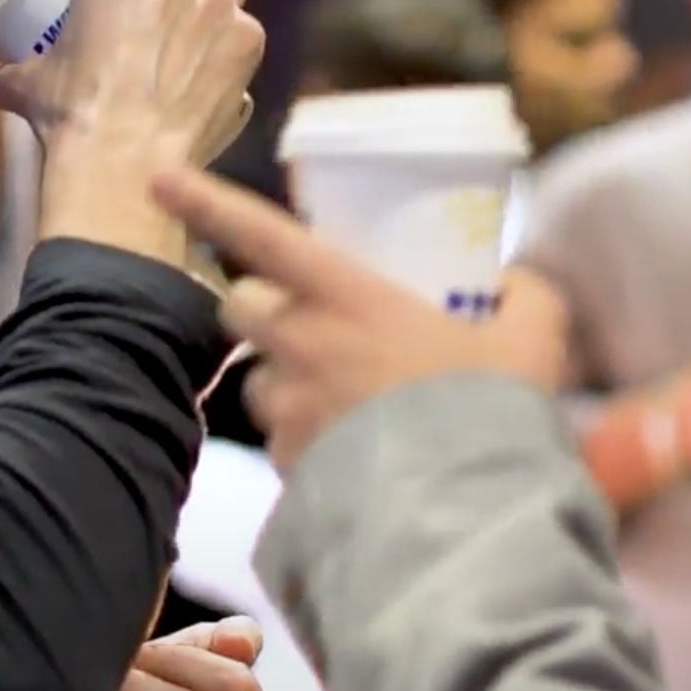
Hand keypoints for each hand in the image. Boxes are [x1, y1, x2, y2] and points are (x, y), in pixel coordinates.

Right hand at [0, 0, 263, 266]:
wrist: (125, 159)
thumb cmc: (72, 112)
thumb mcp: (29, 83)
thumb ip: (17, 70)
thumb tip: (0, 82)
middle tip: (163, 13)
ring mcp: (220, 2)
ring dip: (209, 12)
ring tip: (189, 52)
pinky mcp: (248, 41)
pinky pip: (244, 34)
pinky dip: (230, 54)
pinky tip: (209, 82)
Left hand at [148, 167, 568, 470]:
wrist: (466, 515)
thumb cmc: (491, 414)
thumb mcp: (531, 343)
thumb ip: (527, 299)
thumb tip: (520, 282)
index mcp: (346, 299)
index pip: (261, 235)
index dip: (206, 200)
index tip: (159, 174)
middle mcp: (301, 347)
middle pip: (238, 309)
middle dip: (258, 312)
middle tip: (308, 324)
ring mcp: (288, 411)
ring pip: (258, 383)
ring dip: (283, 384)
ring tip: (347, 404)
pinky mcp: (287, 471)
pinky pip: (282, 446)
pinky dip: (307, 446)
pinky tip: (358, 461)